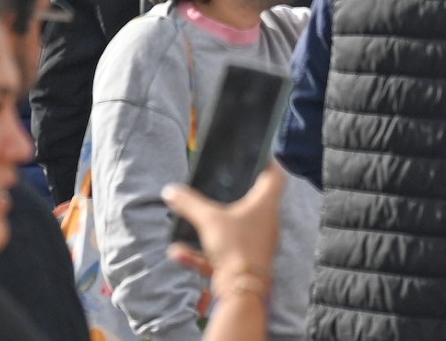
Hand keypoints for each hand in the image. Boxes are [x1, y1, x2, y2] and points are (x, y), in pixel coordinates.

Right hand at [164, 165, 290, 306]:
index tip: (254, 154)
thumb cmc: (236, 247)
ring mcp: (255, 242)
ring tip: (189, 219)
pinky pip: (219, 251)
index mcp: (266, 204)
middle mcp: (265, 222)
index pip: (275, 175)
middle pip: (252, 201)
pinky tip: (177, 252)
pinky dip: (200, 252)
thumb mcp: (209, 220)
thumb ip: (189, 203)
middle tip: (216, 183)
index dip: (267, 162)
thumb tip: (170, 191)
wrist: (242, 291)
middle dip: (232, 194)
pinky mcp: (242, 261)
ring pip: (232, 228)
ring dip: (209, 226)